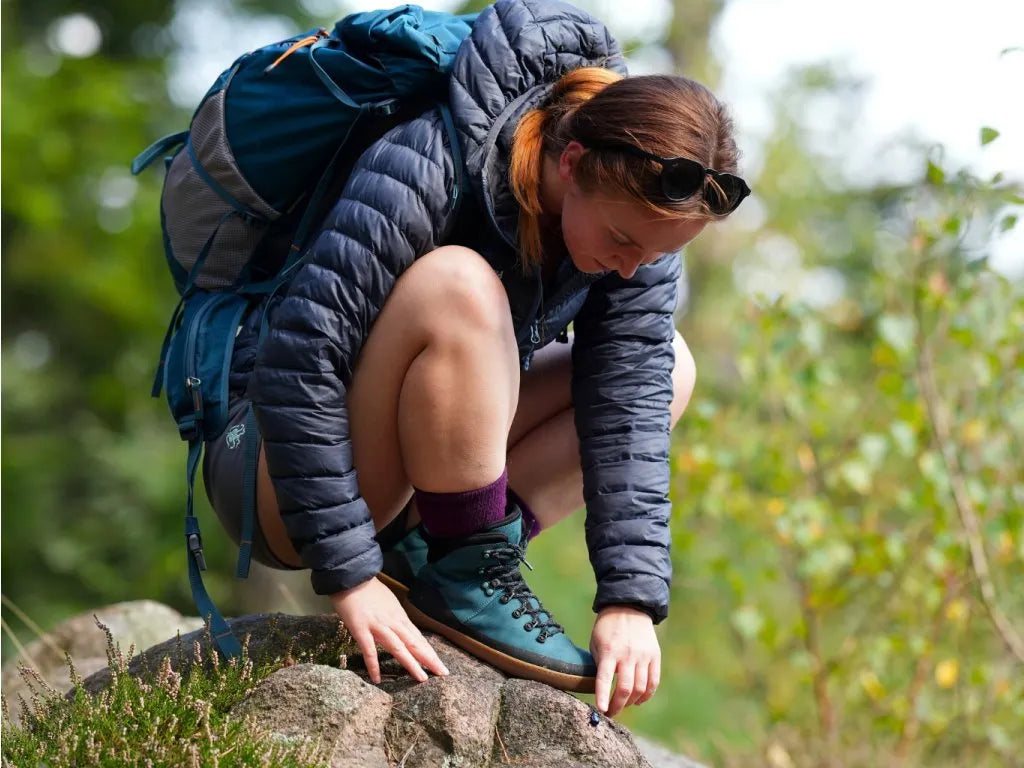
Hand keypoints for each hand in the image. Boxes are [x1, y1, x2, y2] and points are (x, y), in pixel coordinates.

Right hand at [330, 578, 448, 684]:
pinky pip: (369, 649)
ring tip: (422, 678)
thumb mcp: (389, 602)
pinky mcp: (361, 629)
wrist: (351, 576)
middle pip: (414, 643)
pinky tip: (377, 679)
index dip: (429, 651)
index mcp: (399, 616)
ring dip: (411, 663)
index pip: (418, 637)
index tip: (440, 665)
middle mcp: (393, 622)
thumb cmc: (369, 590)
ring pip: (398, 647)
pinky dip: (374, 665)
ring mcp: (378, 626)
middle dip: (429, 659)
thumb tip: (404, 630)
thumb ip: (396, 617)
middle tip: (442, 673)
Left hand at [590, 605, 660, 716]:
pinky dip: (646, 695)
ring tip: (623, 705)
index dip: (603, 696)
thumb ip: (599, 664)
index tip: (601, 710)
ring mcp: (643, 656)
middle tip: (611, 713)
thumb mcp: (596, 642)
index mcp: (609, 650)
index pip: (604, 678)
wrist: (629, 606)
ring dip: (631, 702)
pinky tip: (638, 700)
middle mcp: (627, 654)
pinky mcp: (654, 656)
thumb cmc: (607, 627)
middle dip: (617, 706)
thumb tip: (600, 689)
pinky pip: (653, 682)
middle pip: (626, 688)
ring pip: (640, 689)